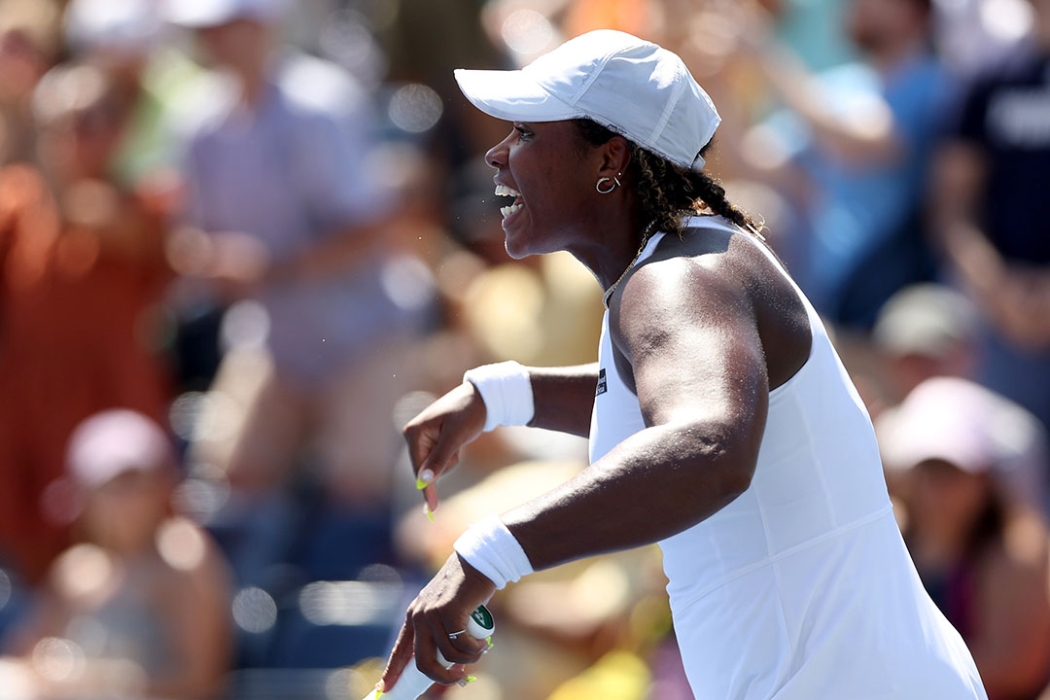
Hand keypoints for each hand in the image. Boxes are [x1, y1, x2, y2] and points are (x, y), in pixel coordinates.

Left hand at [378, 555, 494, 690]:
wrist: (477, 563)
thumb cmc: (465, 590)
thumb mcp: (447, 611)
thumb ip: (443, 633)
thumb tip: (451, 663)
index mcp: (414, 615)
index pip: (399, 650)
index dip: (392, 671)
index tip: (385, 689)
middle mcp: (419, 615)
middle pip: (423, 662)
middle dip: (442, 677)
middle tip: (458, 677)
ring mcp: (433, 613)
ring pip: (449, 656)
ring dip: (468, 659)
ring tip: (480, 650)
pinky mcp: (449, 611)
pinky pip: (462, 645)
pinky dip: (475, 649)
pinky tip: (483, 643)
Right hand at [402, 382, 487, 512]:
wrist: (482, 398)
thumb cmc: (468, 414)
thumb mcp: (455, 438)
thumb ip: (439, 459)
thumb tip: (423, 481)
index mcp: (414, 432)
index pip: (418, 468)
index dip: (426, 488)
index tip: (431, 508)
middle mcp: (414, 434)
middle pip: (425, 468)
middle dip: (444, 465)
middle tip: (457, 450)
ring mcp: (422, 437)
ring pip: (434, 465)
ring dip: (449, 460)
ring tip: (459, 440)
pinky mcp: (432, 439)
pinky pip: (440, 459)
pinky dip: (451, 455)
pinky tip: (458, 440)